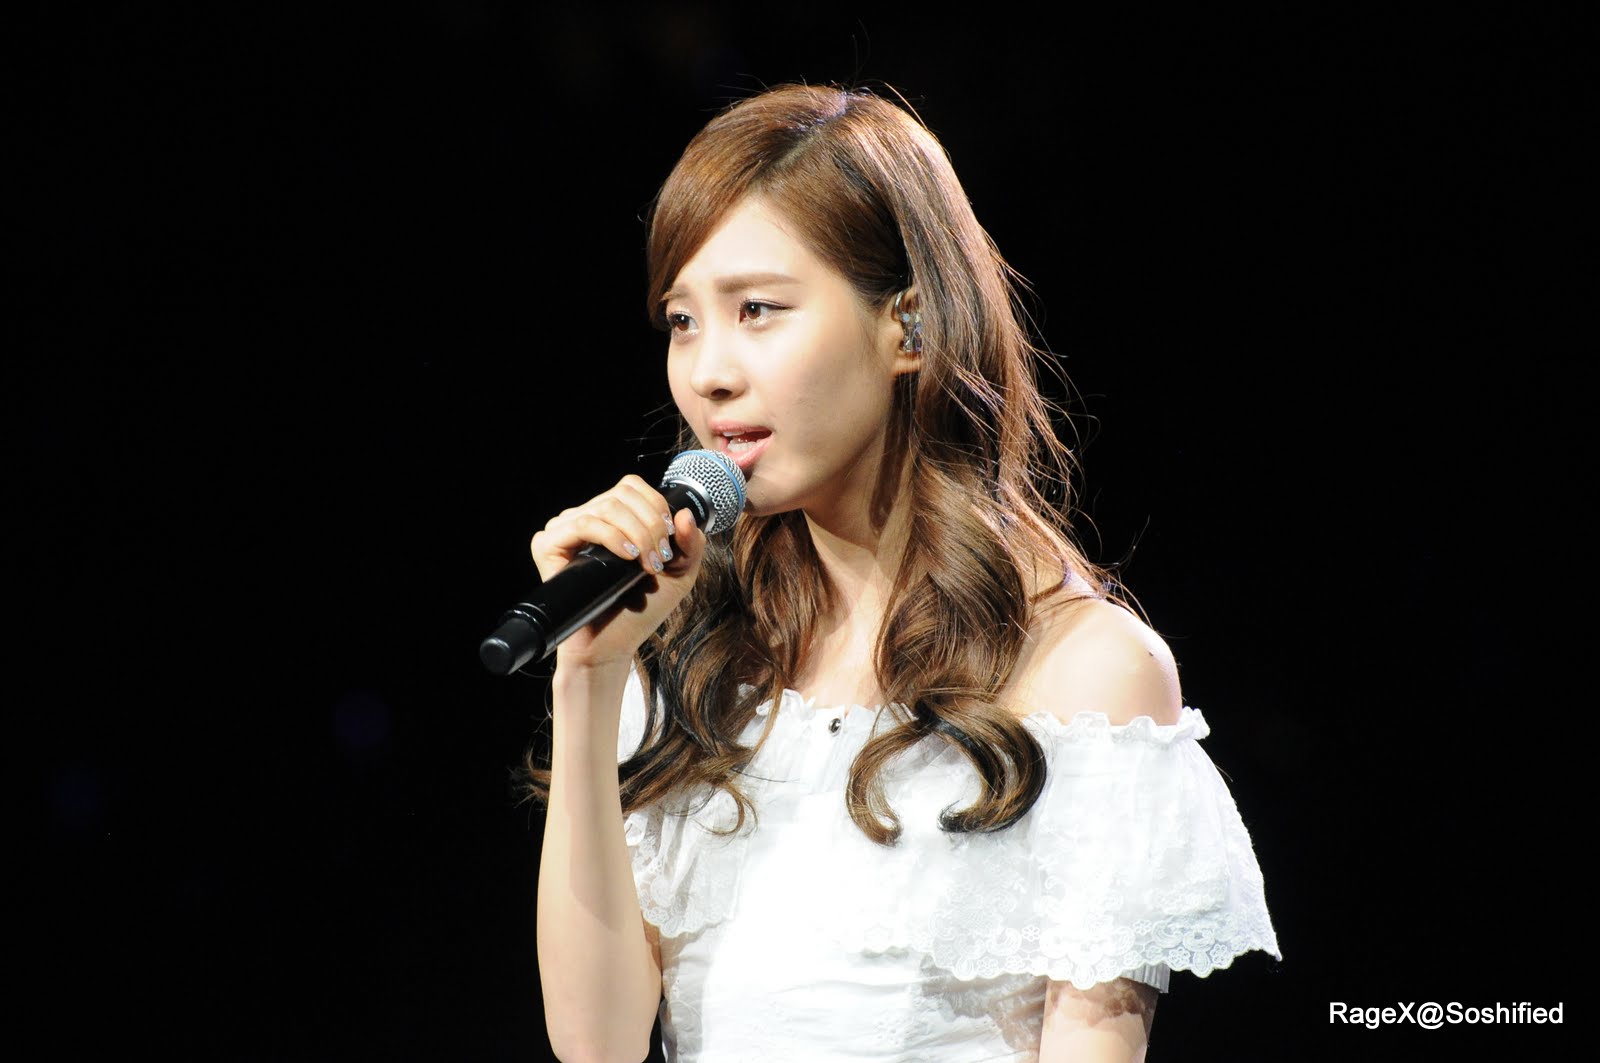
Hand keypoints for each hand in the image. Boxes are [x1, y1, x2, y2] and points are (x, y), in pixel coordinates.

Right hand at [529, 475, 708, 671]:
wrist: (611, 647)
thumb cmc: (640, 610)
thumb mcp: (678, 573)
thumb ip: (689, 544)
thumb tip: (685, 514)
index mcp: (610, 518)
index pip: (631, 486)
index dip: (656, 506)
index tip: (669, 541)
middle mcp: (584, 518)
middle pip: (622, 495)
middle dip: (651, 525)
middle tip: (660, 560)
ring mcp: (564, 529)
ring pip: (606, 507)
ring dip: (637, 534)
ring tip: (648, 565)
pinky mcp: (548, 545)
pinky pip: (583, 523)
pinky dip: (611, 537)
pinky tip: (627, 557)